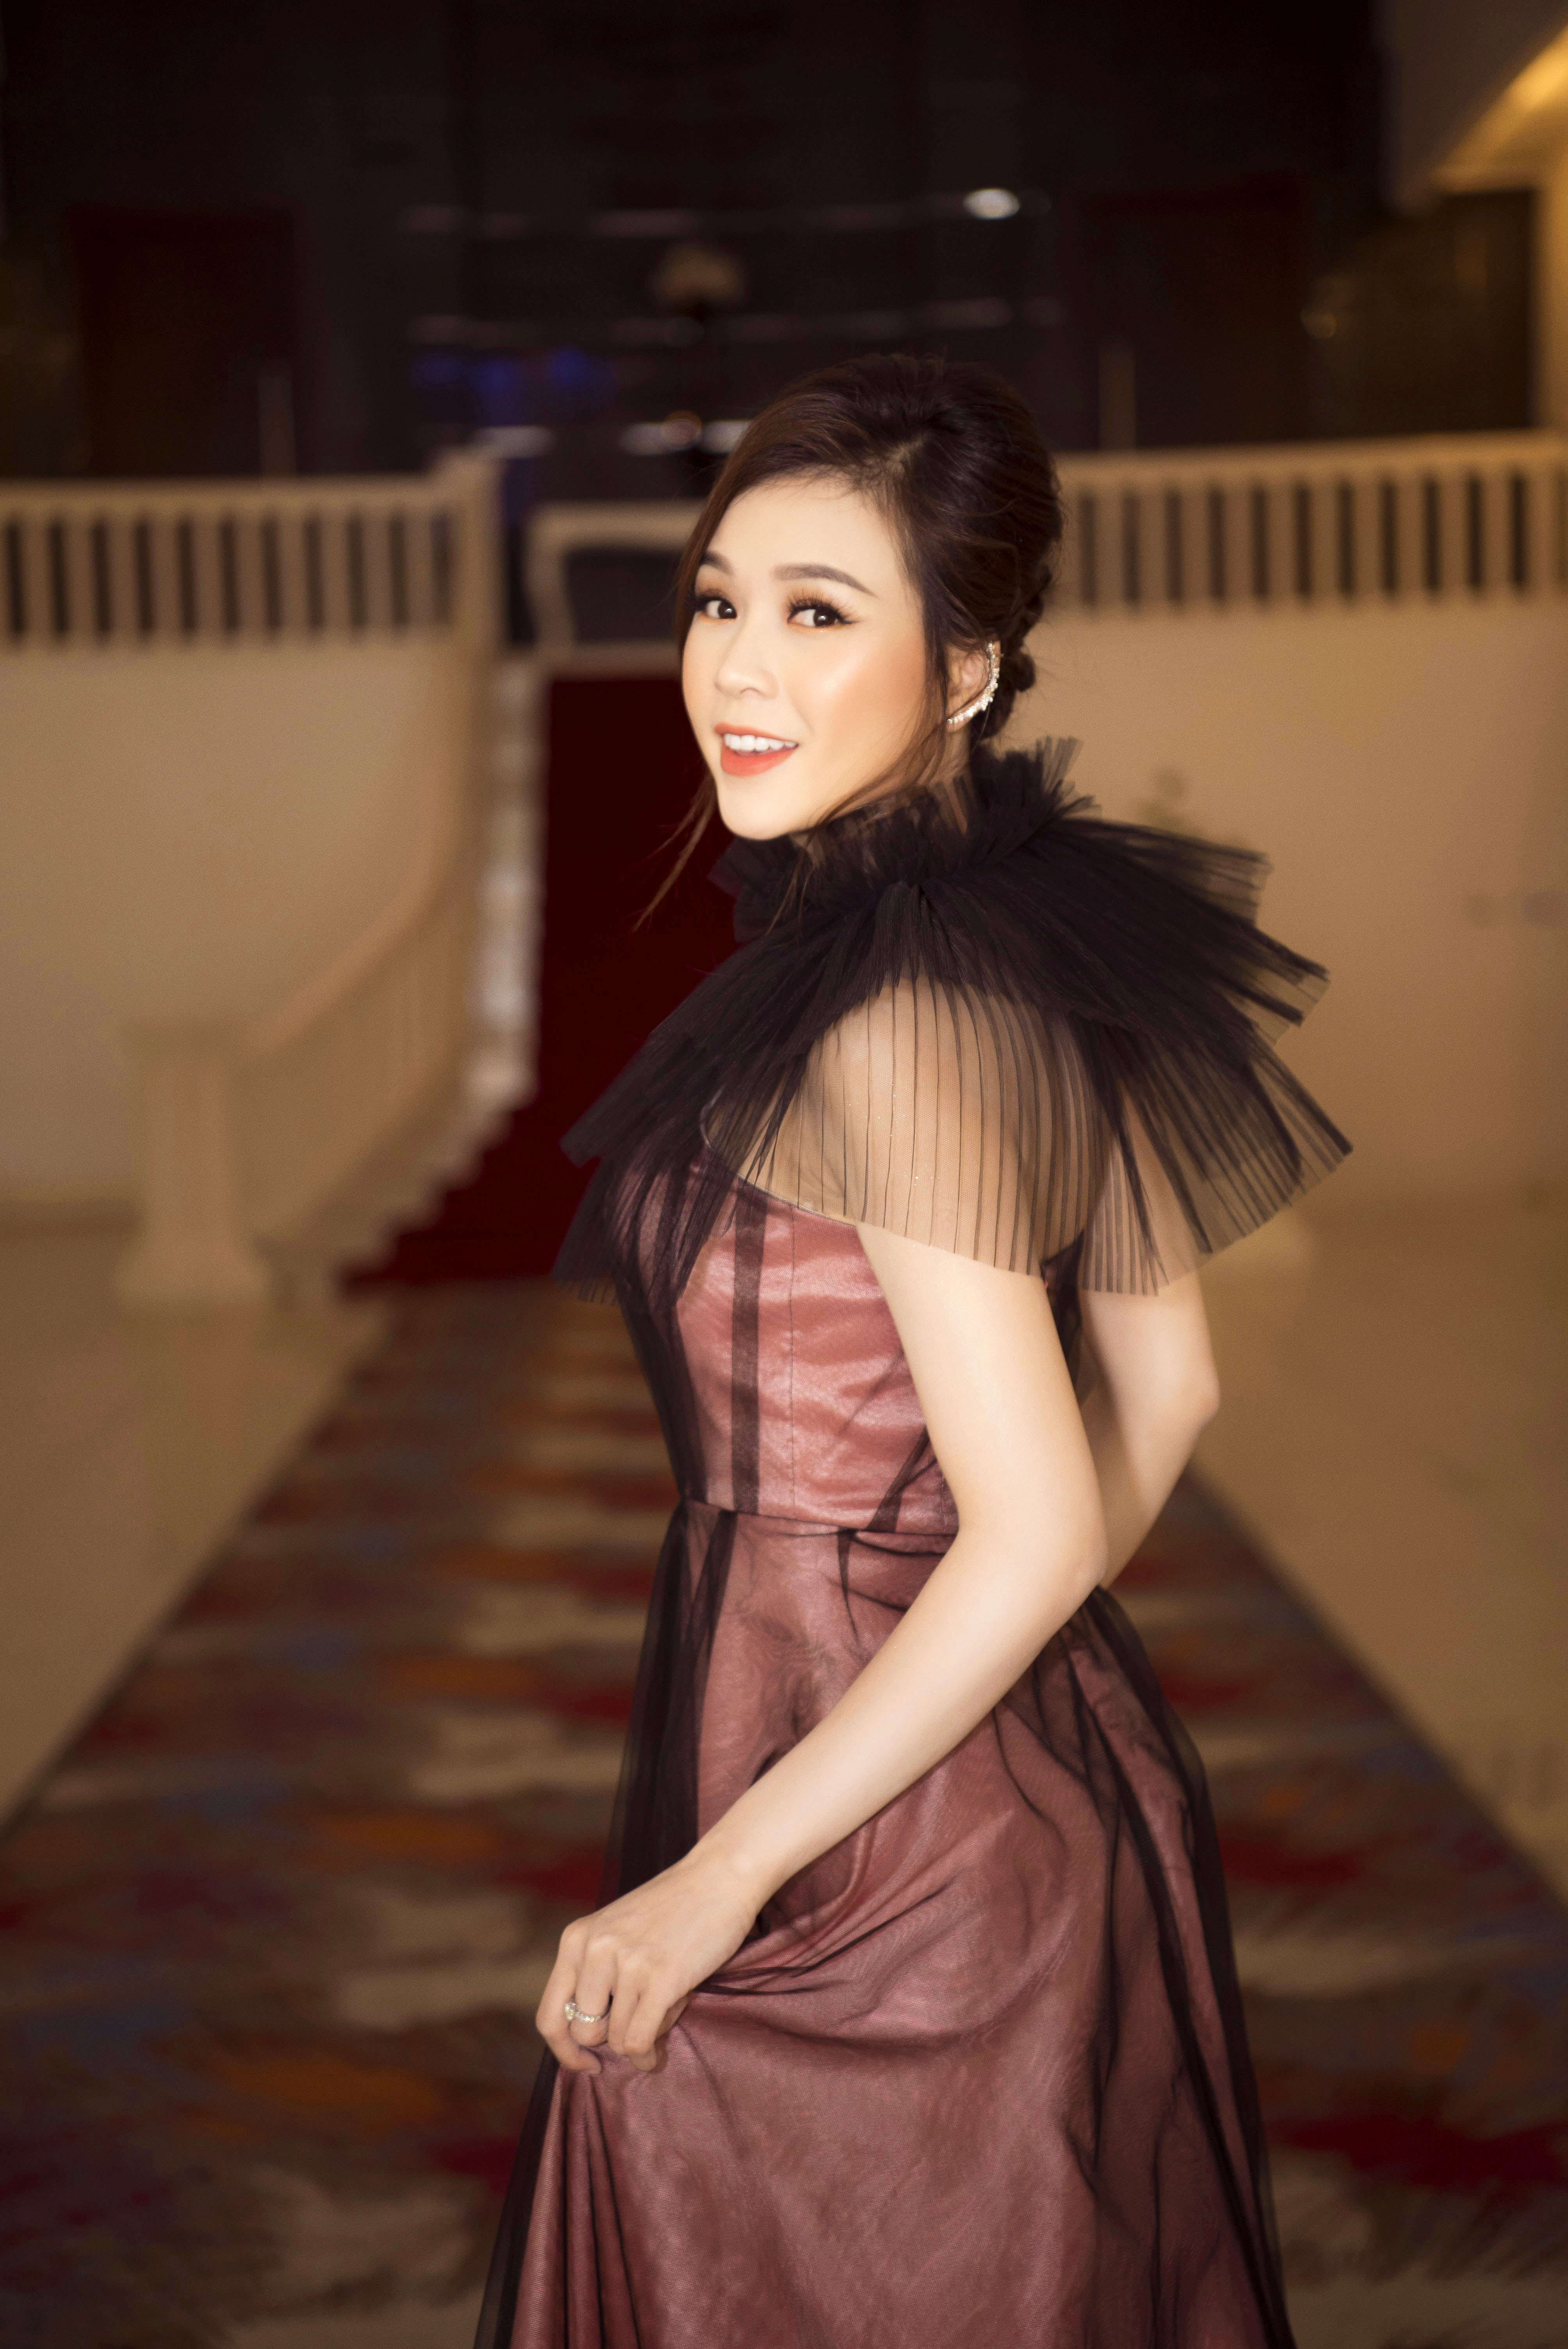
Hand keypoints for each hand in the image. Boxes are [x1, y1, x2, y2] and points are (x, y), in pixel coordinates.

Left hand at [536, 1842, 765, 2075]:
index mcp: (576, 1939)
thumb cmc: (673, 1910)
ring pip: (617, 2041)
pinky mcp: (660, 1977)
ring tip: (664, 2010)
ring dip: (641, 2040)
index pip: (549, 2016)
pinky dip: (648, 2055)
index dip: (564, 2050)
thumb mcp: (616, 1932)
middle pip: (584, 2033)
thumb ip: (597, 1976)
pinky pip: (639, 2041)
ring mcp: (626, 1963)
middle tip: (640, 2021)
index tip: (588, 2061)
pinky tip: (659, 2050)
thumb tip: (591, 2045)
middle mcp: (594, 1950)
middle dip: (612, 2037)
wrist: (719, 1876)